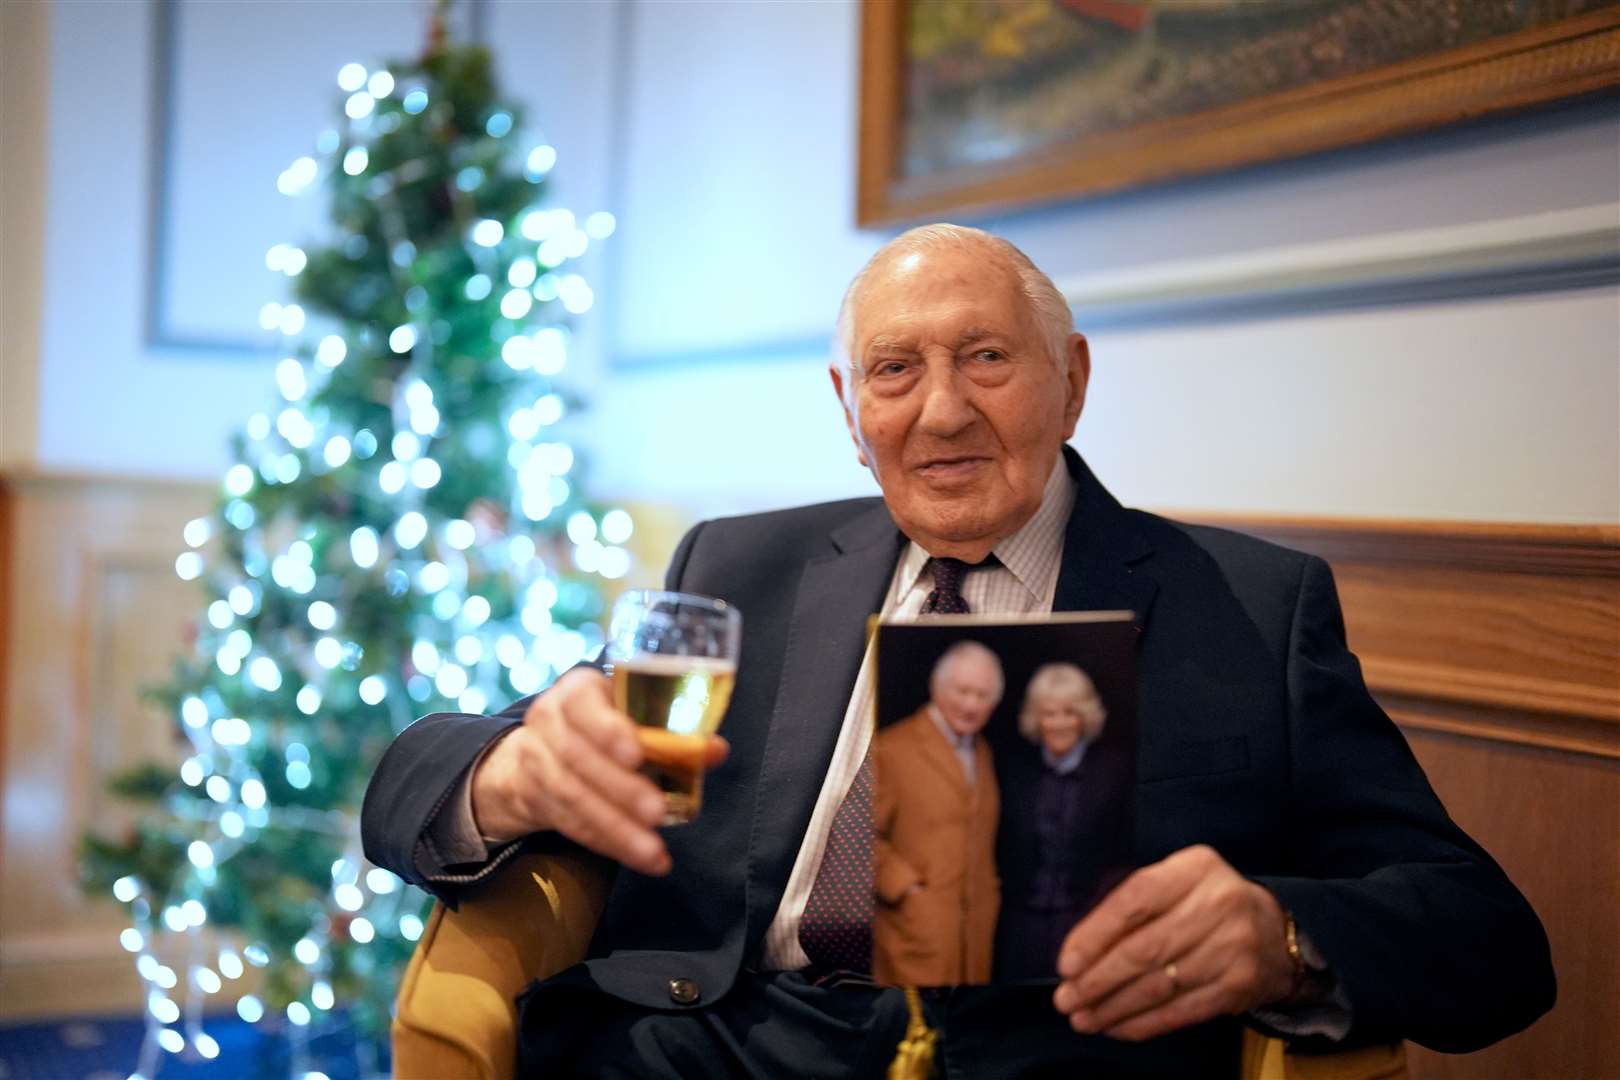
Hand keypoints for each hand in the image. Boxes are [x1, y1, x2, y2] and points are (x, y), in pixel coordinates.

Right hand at [469, 667, 728, 875]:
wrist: (538, 750)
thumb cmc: (604, 725)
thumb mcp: (632, 715)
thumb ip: (673, 731)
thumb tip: (715, 750)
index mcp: (576, 690)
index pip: (582, 704)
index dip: (608, 731)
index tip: (637, 756)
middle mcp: (548, 720)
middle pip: (579, 757)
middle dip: (621, 789)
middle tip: (658, 812)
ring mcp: (534, 759)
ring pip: (573, 798)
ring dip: (616, 828)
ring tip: (653, 850)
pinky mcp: (533, 797)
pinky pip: (571, 825)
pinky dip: (608, 843)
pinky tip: (641, 859)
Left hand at [1051, 845, 1294, 1040]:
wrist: (1276, 934)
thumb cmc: (1205, 904)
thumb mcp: (1177, 882)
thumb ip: (1134, 904)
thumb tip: (1079, 952)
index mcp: (1195, 867)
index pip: (1135, 900)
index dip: (1095, 935)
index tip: (1067, 964)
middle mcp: (1218, 904)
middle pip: (1145, 949)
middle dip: (1097, 980)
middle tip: (1066, 1000)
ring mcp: (1233, 948)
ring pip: (1160, 985)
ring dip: (1114, 1007)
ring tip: (1083, 1018)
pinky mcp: (1240, 986)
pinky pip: (1181, 1011)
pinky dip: (1144, 1023)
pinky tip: (1116, 1027)